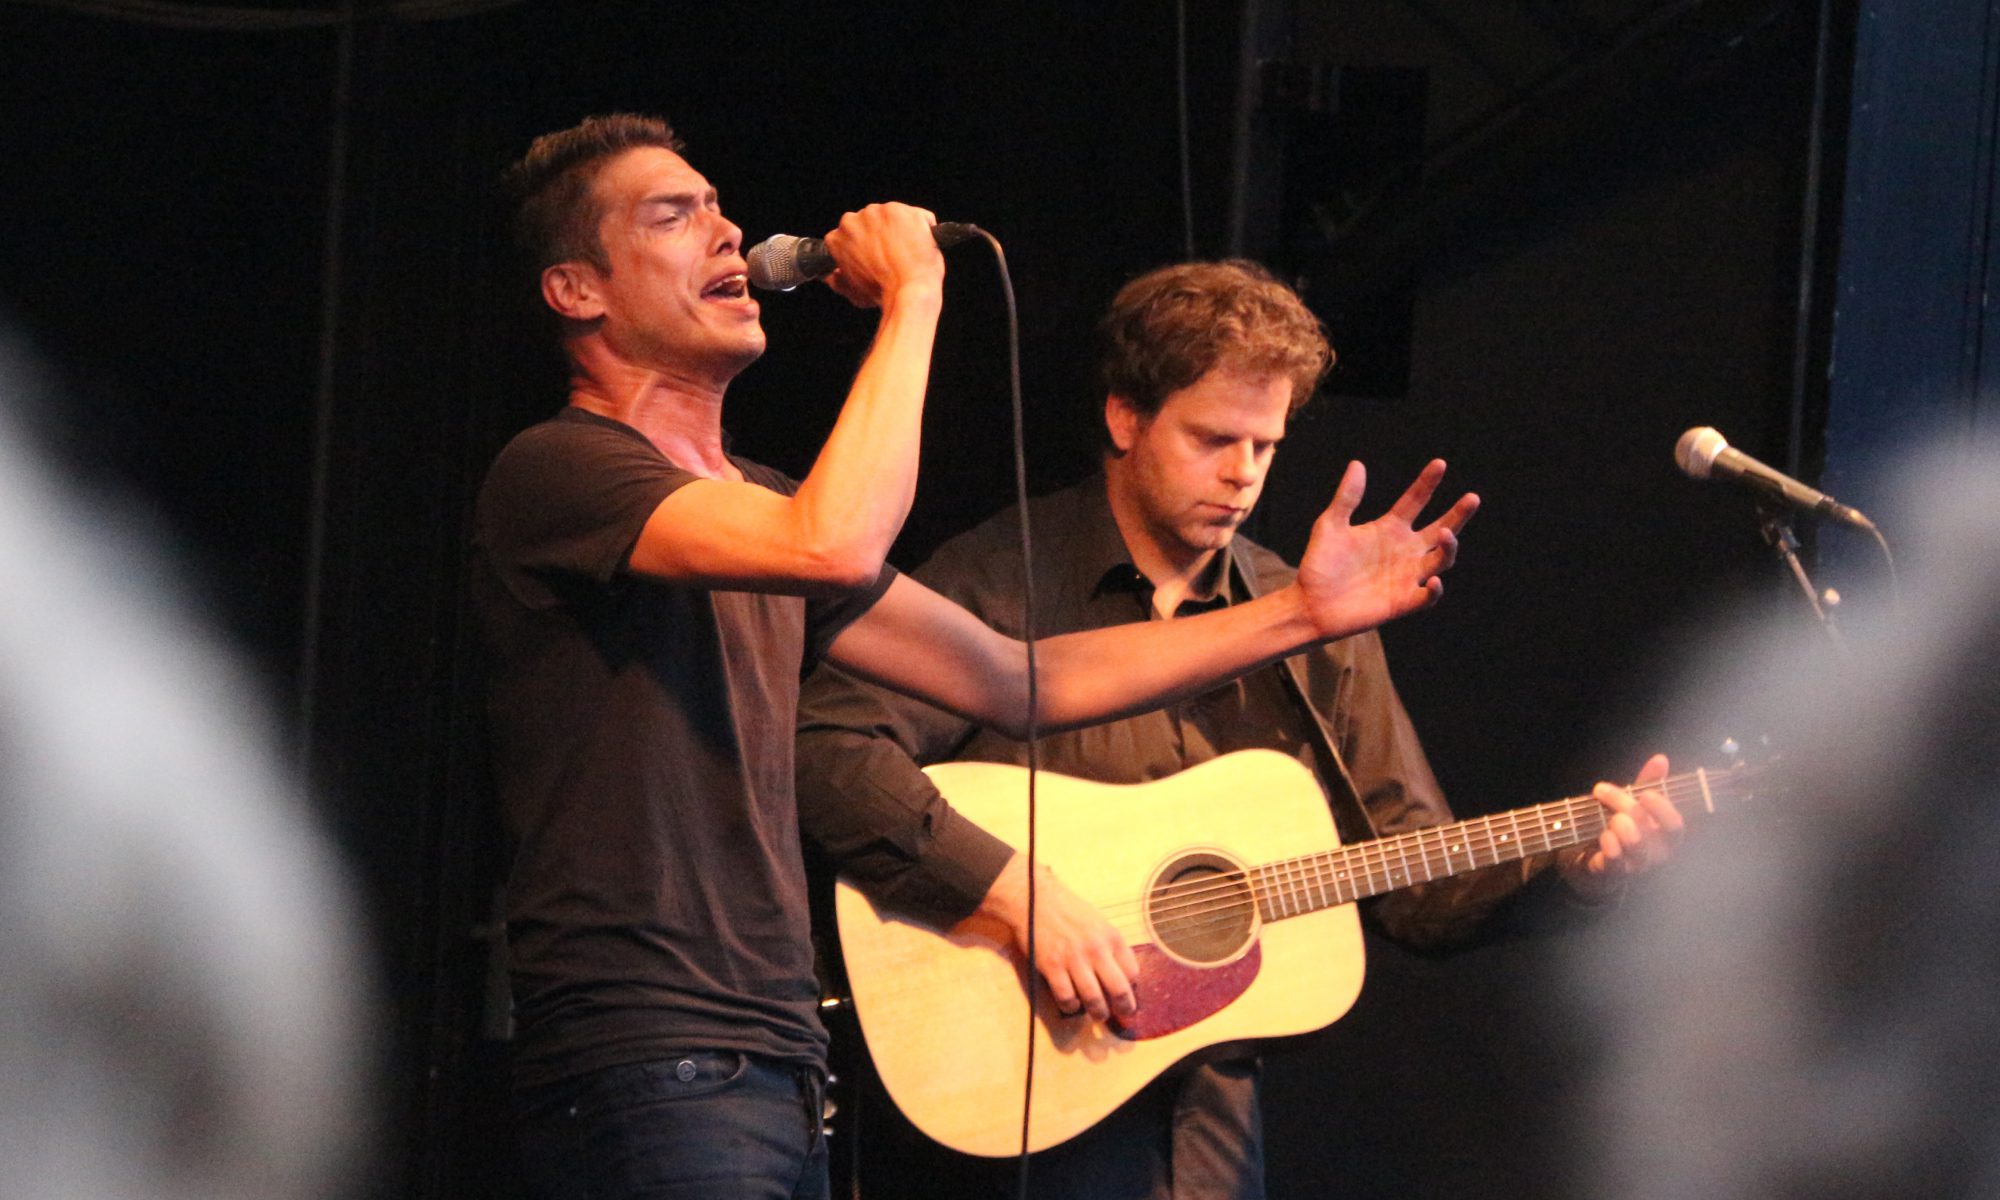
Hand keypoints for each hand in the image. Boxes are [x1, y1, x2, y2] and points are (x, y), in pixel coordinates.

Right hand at [820, 202, 945, 309]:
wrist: (908, 291)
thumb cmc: (883, 294)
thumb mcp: (853, 292)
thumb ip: (839, 280)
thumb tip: (832, 275)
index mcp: (837, 239)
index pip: (850, 234)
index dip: (864, 245)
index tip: (874, 254)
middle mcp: (852, 221)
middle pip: (870, 222)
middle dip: (880, 234)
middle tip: (892, 254)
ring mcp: (876, 212)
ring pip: (891, 217)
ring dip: (899, 229)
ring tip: (908, 251)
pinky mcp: (900, 210)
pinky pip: (915, 215)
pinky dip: (921, 226)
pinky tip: (921, 244)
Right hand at [977, 854, 1138, 1021]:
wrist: (1034, 898)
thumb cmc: (1068, 910)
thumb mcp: (1099, 922)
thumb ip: (1111, 945)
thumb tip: (1122, 972)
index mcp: (1111, 937)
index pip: (1133, 972)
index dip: (1133, 987)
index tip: (1128, 992)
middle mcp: (1096, 949)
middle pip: (1119, 990)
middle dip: (1124, 1007)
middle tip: (1123, 1012)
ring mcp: (1074, 960)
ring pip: (1094, 999)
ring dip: (1099, 1013)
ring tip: (1099, 1014)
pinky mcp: (1052, 967)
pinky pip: (1067, 998)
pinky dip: (1072, 1006)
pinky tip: (1072, 1003)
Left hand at [1294, 459, 1478, 639]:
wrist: (1310, 604)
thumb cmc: (1319, 564)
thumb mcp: (1330, 525)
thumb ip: (1346, 498)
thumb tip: (1357, 464)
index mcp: (1389, 528)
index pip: (1415, 501)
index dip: (1427, 483)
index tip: (1440, 463)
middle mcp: (1404, 550)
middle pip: (1440, 529)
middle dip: (1458, 515)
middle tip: (1472, 498)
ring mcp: (1406, 576)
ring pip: (1440, 560)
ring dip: (1448, 548)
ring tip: (1446, 533)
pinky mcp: (1402, 602)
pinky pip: (1426, 597)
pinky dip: (1433, 590)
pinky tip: (1433, 580)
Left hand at [1560, 753, 1683, 898]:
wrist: (1596, 860)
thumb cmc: (1623, 828)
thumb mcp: (1635, 803)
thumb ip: (1649, 782)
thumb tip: (1660, 758)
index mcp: (1667, 838)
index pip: (1675, 826)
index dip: (1662, 809)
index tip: (1645, 793)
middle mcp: (1656, 856)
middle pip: (1647, 829)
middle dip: (1623, 804)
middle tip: (1601, 790)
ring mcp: (1636, 867)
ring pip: (1633, 844)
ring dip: (1616, 823)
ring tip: (1606, 818)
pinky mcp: (1613, 874)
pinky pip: (1614, 861)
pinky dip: (1607, 844)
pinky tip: (1604, 836)